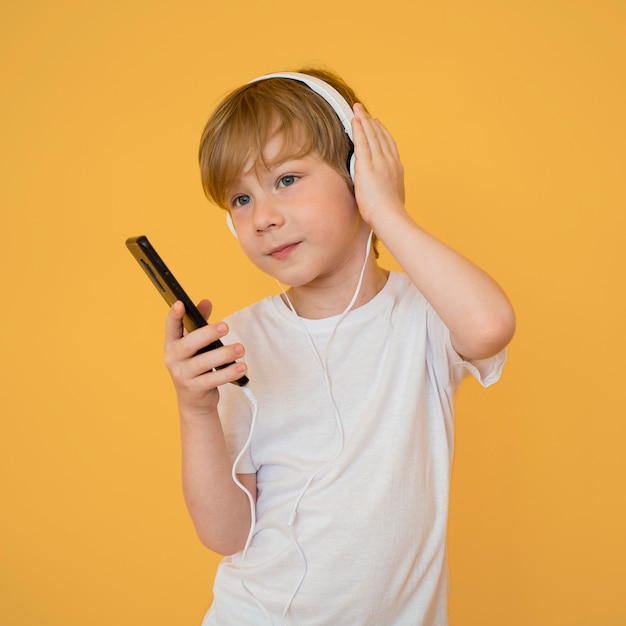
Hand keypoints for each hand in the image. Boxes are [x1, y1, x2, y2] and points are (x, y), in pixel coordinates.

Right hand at [163, 299, 246, 418]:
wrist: (194, 400)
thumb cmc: (196, 365)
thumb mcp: (196, 345)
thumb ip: (200, 323)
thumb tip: (206, 302)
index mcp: (172, 344)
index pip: (171, 327)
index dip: (174, 316)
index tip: (180, 303)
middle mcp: (173, 359)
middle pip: (189, 344)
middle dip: (208, 333)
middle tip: (226, 326)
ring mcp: (182, 375)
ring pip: (203, 363)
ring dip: (224, 354)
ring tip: (241, 348)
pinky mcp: (194, 389)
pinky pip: (213, 379)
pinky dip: (229, 373)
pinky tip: (241, 367)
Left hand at [351, 103, 405, 227]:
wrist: (389, 216)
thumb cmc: (389, 214)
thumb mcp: (393, 197)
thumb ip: (388, 190)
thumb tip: (386, 194)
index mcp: (396, 169)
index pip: (389, 145)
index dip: (382, 133)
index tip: (377, 124)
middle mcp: (389, 161)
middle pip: (380, 136)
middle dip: (371, 122)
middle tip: (364, 111)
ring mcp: (379, 161)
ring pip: (371, 135)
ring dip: (364, 120)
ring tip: (358, 109)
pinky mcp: (367, 165)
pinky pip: (362, 141)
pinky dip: (359, 128)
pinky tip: (355, 119)